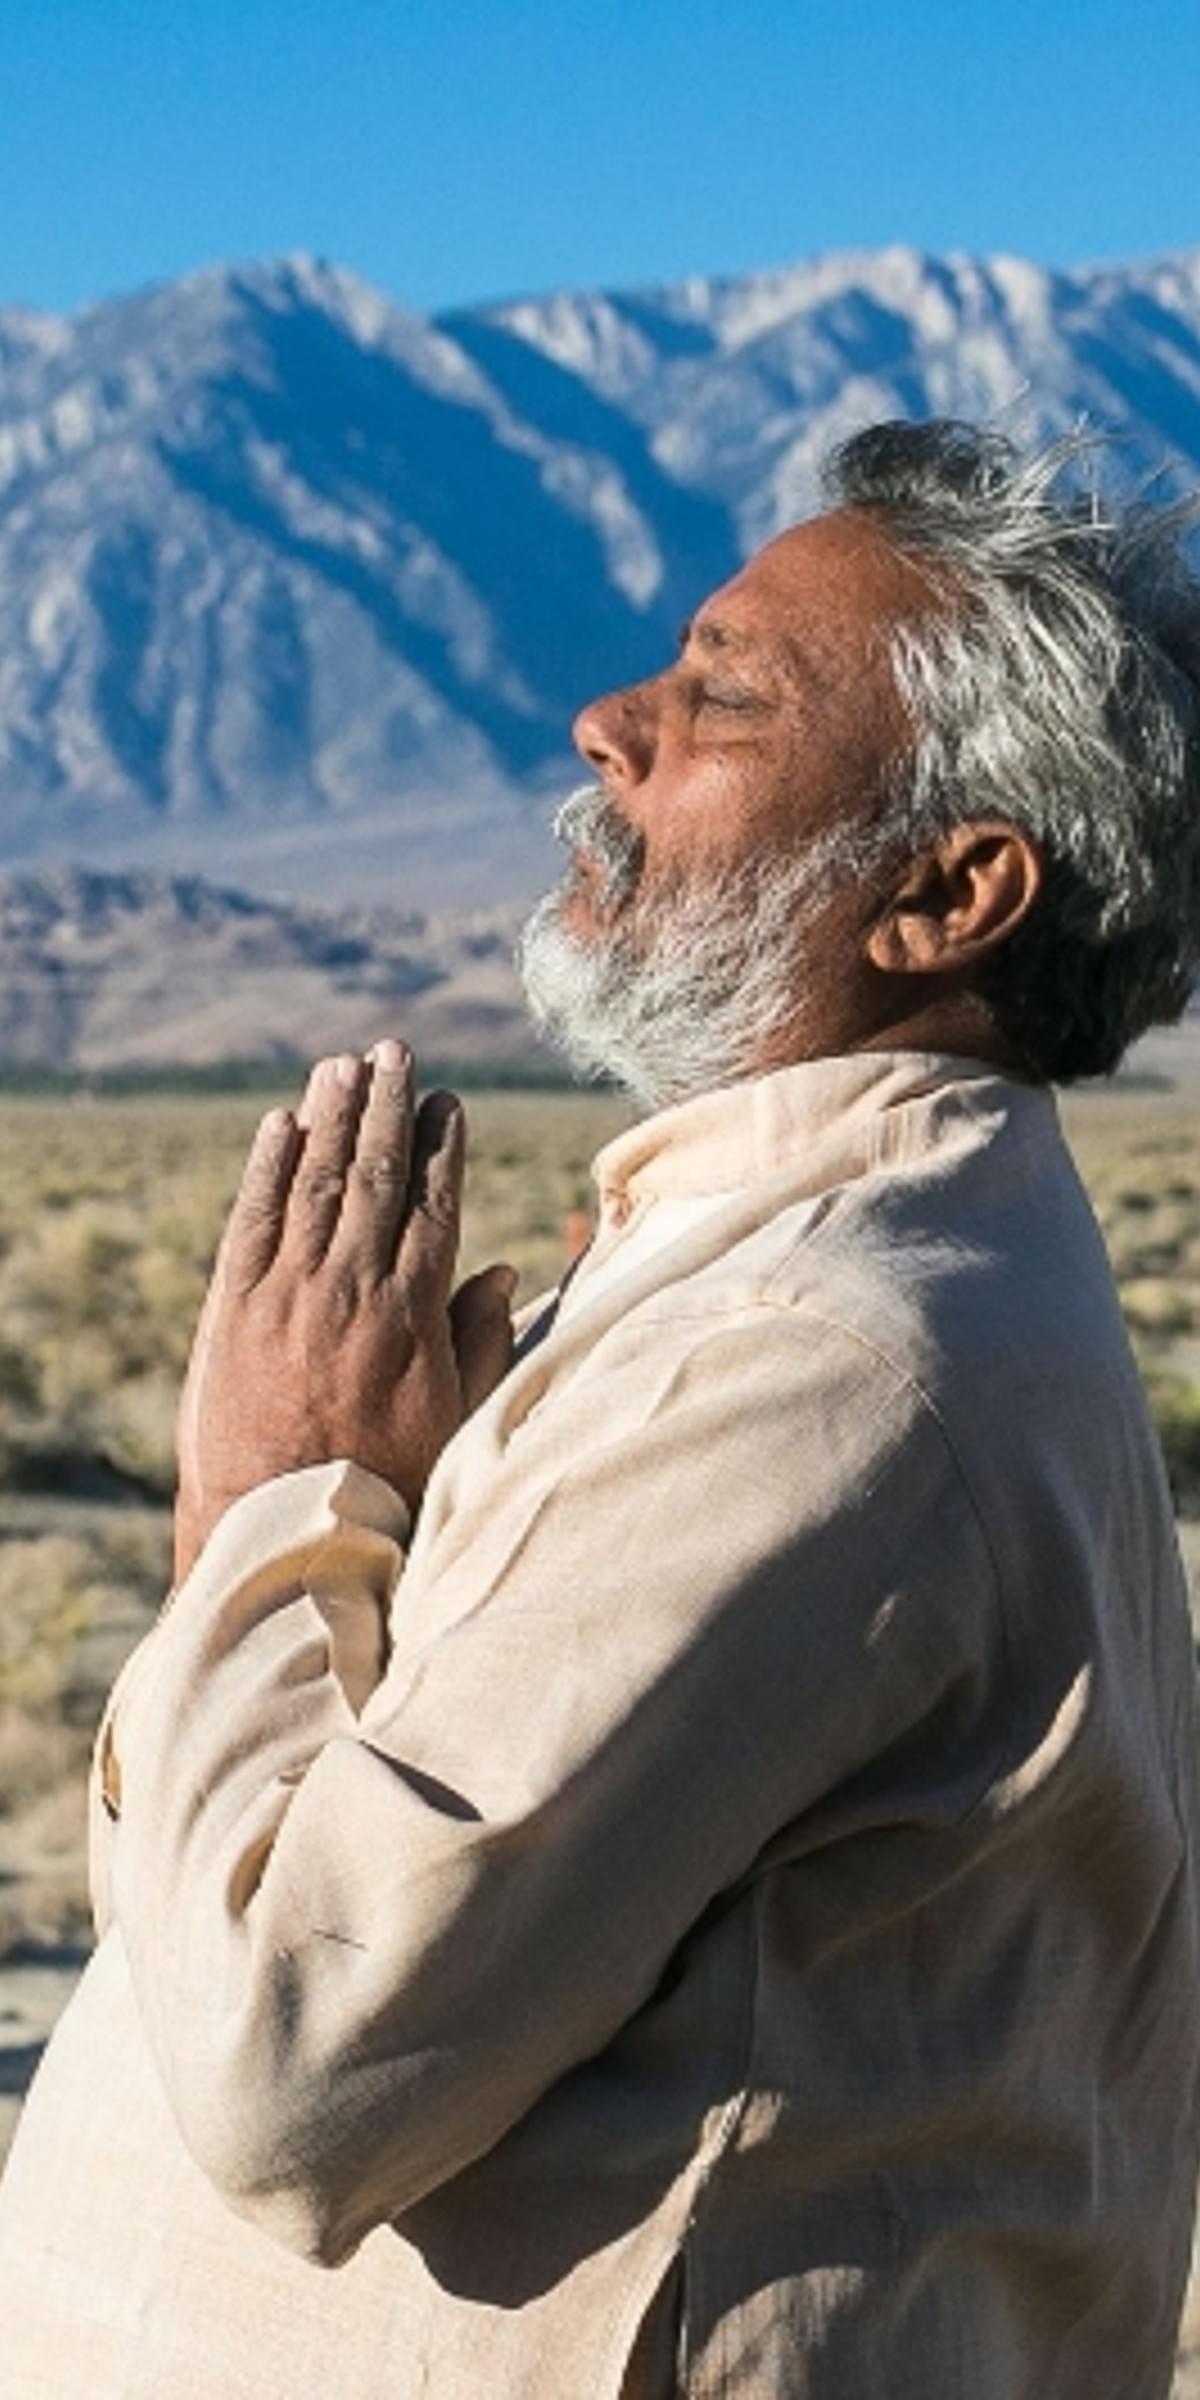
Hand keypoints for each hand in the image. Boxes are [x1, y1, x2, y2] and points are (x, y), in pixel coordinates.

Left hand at [173, 1041, 513, 1580]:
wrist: (280, 1532)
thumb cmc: (385, 1485)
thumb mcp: (457, 1420)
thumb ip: (480, 1340)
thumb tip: (498, 1271)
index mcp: (411, 1314)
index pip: (432, 1204)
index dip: (440, 1144)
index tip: (445, 1100)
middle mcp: (348, 1289)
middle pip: (373, 1174)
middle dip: (384, 1105)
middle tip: (392, 1051)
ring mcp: (285, 1294)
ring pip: (312, 1181)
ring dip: (328, 1117)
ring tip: (342, 1065)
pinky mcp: (231, 1309)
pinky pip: (251, 1218)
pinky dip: (266, 1166)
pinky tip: (279, 1125)